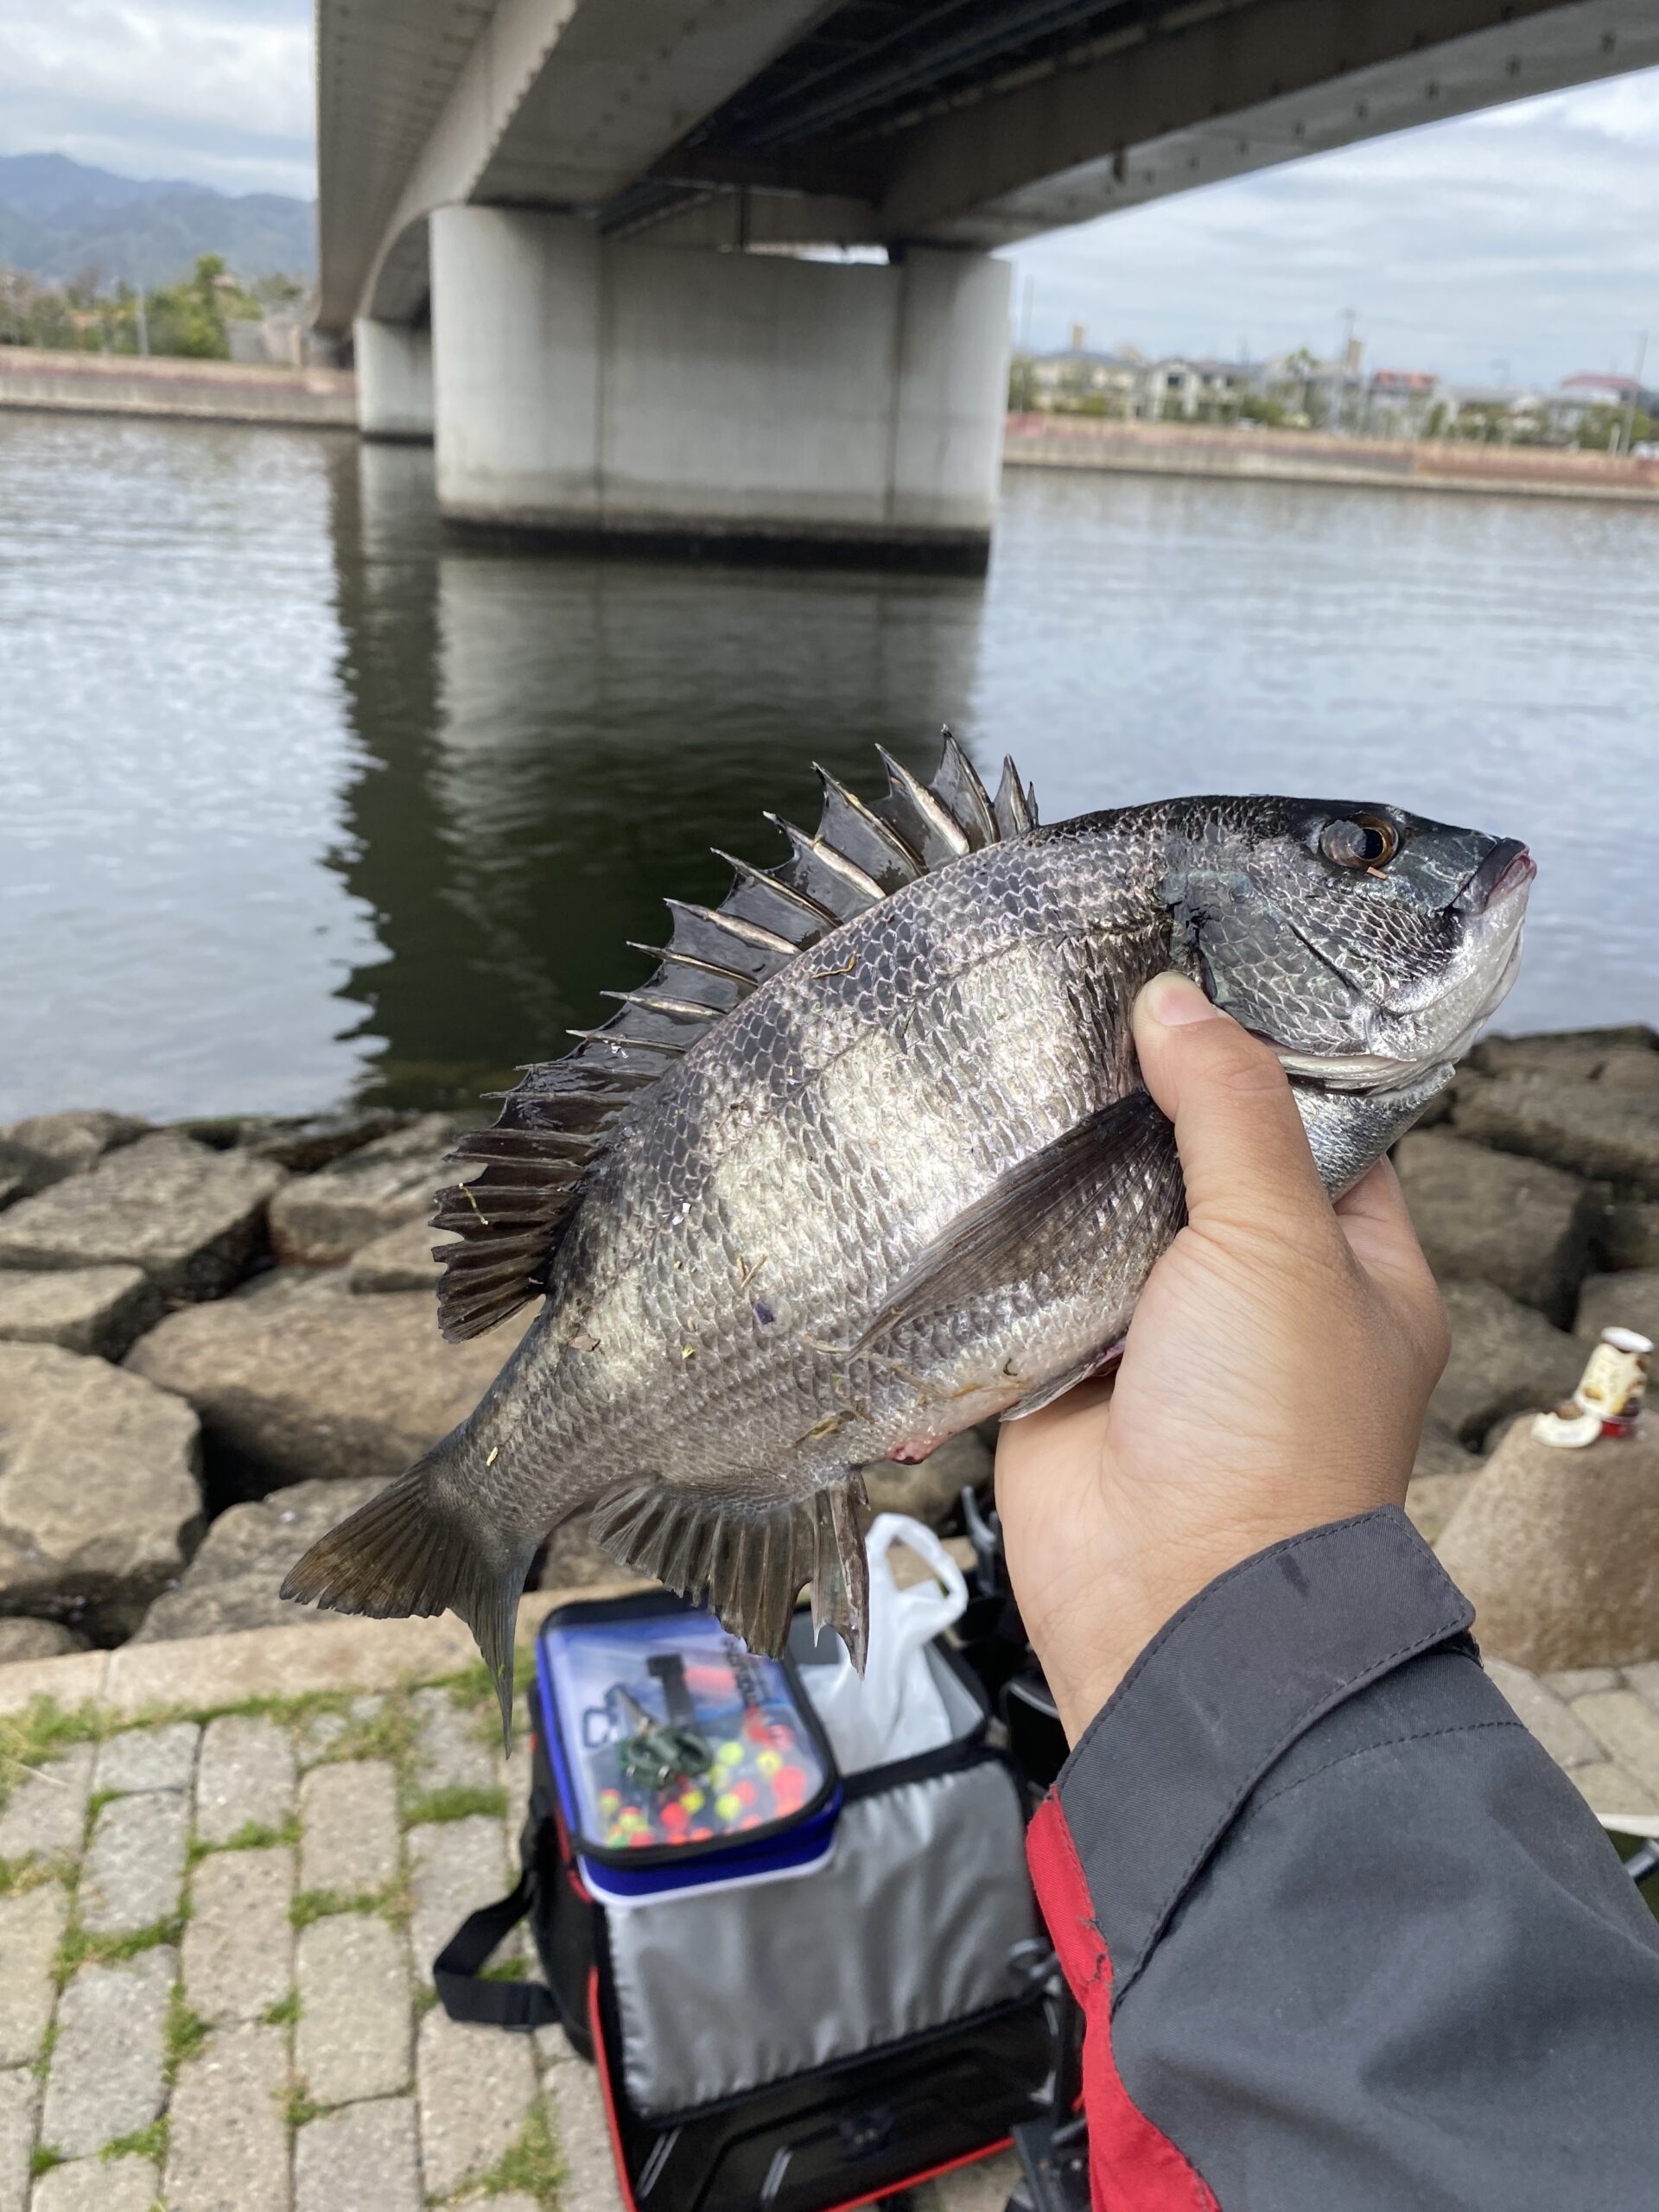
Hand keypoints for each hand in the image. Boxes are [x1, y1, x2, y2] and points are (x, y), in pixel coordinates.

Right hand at [995, 970, 1448, 1744]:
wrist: (1172, 1600)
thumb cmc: (1271, 1435)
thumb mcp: (1278, 1241)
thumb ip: (1231, 1112)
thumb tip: (1178, 1002)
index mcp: (1348, 1258)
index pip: (1312, 1122)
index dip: (1255, 1050)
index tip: (1190, 972)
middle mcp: (1254, 1289)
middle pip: (1193, 1158)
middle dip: (1138, 1096)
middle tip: (1077, 996)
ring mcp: (1156, 1327)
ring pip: (1102, 1212)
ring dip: (1062, 1161)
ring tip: (1010, 1053)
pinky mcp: (1066, 1363)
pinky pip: (1030, 1277)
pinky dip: (1002, 1234)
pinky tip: (965, 1153)